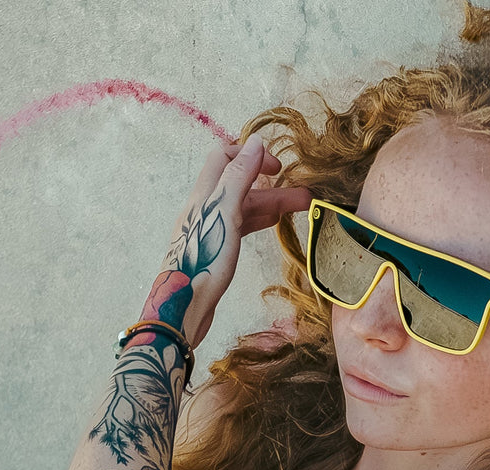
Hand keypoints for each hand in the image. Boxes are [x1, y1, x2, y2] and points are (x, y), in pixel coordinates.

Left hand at [141, 133, 312, 349]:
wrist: (184, 306)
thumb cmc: (205, 259)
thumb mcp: (225, 212)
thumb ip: (238, 176)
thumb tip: (256, 142)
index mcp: (205, 194)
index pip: (225, 157)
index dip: (252, 155)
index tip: (278, 168)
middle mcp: (206, 207)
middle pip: (240, 184)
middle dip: (273, 185)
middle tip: (306, 196)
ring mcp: (210, 229)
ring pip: (244, 207)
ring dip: (272, 204)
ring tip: (302, 210)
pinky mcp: (216, 249)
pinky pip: (241, 225)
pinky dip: (260, 220)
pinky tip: (274, 224)